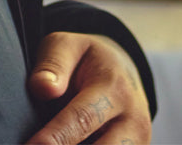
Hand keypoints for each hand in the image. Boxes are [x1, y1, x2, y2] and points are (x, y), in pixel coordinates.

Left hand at [24, 32, 151, 144]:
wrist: (124, 74)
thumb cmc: (87, 61)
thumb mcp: (68, 46)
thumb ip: (53, 63)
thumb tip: (42, 88)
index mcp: (114, 88)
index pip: (82, 119)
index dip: (55, 137)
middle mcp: (133, 121)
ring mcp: (138, 143)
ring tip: (47, 144)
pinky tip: (65, 144)